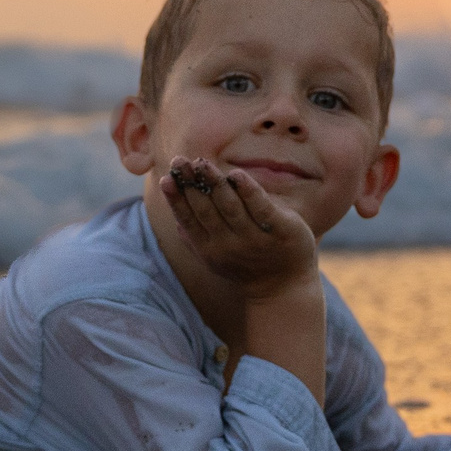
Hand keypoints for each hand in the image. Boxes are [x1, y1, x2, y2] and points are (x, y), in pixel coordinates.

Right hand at [158, 157, 318, 301]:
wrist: (283, 289)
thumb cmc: (247, 268)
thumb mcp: (218, 259)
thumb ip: (198, 241)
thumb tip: (177, 224)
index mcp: (209, 249)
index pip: (188, 220)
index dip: (176, 199)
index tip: (166, 179)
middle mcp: (228, 245)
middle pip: (205, 209)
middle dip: (191, 184)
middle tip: (179, 160)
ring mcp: (254, 238)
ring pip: (230, 206)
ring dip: (214, 182)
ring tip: (202, 163)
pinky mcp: (279, 230)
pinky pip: (260, 207)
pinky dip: (247, 190)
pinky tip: (236, 175)